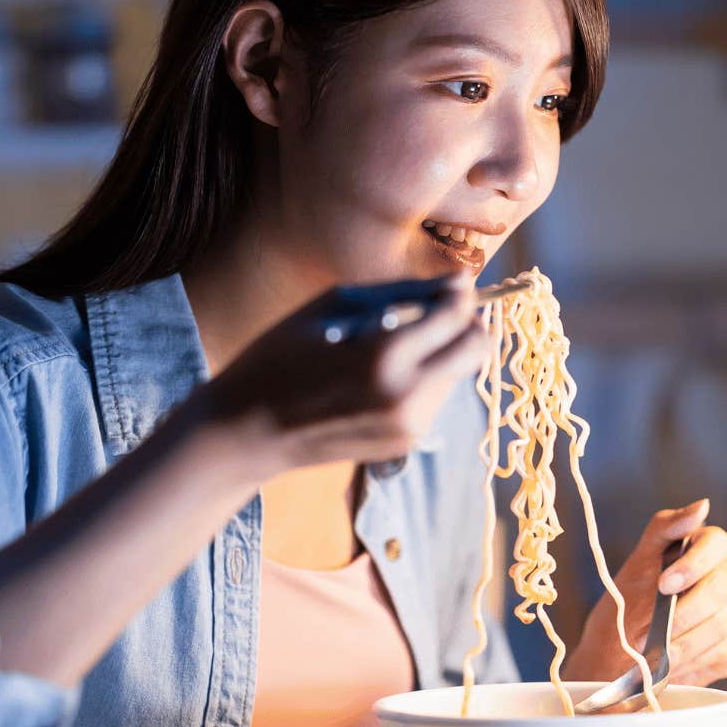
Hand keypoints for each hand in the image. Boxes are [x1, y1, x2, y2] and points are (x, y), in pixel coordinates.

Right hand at [199, 270, 487, 478]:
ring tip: (386, 351)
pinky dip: (421, 381)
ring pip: (458, 374)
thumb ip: (403, 291)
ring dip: (440, 354)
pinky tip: (377, 379)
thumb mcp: (335, 305)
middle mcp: (406, 395)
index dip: (459, 294)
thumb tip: (460, 282)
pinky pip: (435, 399)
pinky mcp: (405, 444)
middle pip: (477, 349)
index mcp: (386, 354)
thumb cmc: (282, 355)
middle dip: (464, 326)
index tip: (449, 286)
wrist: (249, 429)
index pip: (457, 315)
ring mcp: (409, 425)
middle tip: (432, 315)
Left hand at [566, 499, 726, 687]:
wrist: (619, 649)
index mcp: (705, 549)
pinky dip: (693, 660)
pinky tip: (671, 663)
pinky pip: (724, 652)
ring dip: (683, 642)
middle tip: (653, 631)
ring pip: (722, 625)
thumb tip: (703, 506)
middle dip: (683, 612)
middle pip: (719, 589)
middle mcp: (726, 578)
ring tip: (655, 653)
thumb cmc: (629, 600)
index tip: (663, 585)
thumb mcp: (640, 560)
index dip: (693, 564)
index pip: (717, 543)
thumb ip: (668, 527)